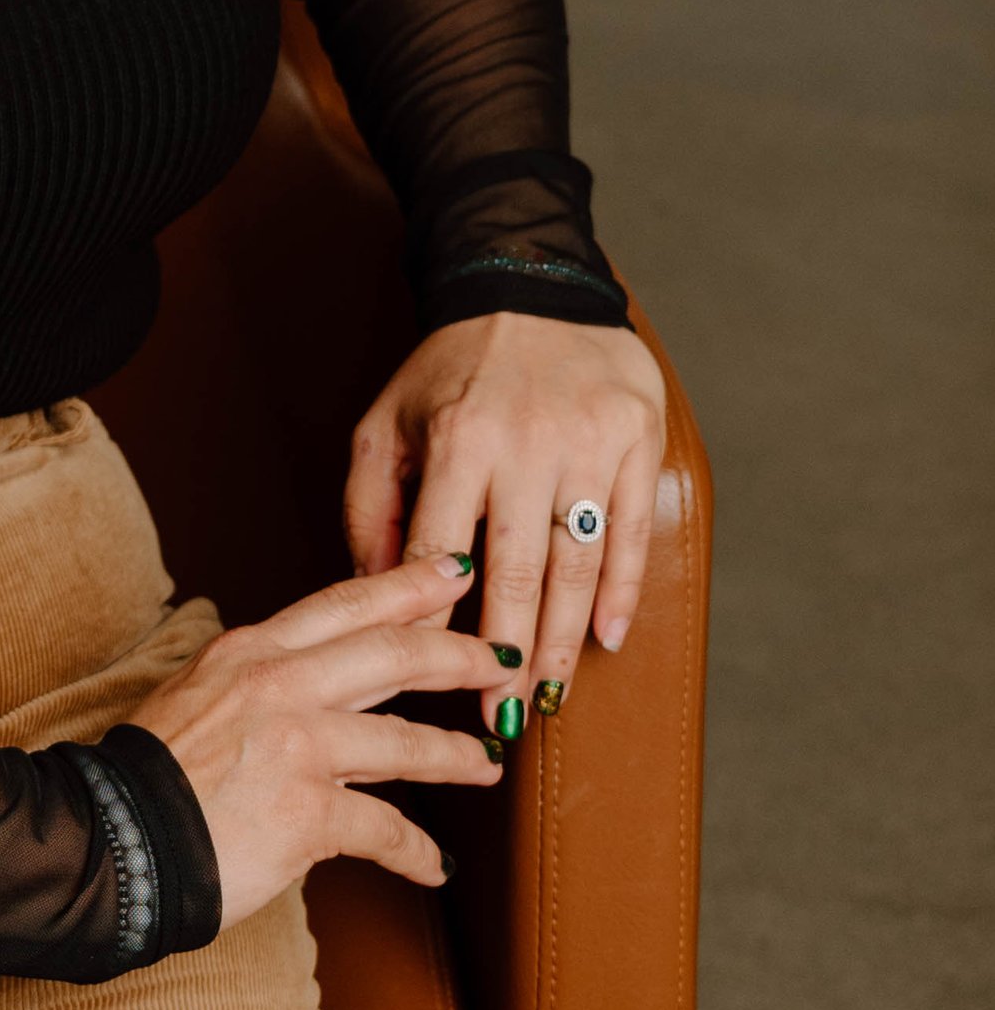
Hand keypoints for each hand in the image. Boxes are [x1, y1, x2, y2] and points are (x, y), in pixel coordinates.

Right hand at [128, 558, 505, 932]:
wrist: (112, 840)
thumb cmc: (152, 777)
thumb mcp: (201, 697)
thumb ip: (264, 684)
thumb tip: (324, 688)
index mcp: (250, 651)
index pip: (344, 603)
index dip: (407, 586)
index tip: (453, 572)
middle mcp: (277, 684)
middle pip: (392, 653)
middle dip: (459, 654)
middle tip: (501, 659)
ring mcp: (295, 745)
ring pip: (404, 741)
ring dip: (455, 756)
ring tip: (487, 764)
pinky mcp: (306, 811)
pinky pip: (386, 828)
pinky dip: (418, 852)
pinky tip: (437, 865)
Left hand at [346, 312, 667, 734]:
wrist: (531, 289)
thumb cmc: (450, 370)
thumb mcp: (387, 421)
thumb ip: (372, 505)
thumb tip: (373, 589)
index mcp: (458, 438)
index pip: (442, 550)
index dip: (435, 620)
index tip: (429, 681)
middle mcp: (526, 443)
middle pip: (517, 572)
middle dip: (504, 655)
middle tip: (497, 719)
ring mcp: (589, 443)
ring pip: (577, 564)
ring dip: (563, 641)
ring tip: (546, 698)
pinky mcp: (638, 440)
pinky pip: (632, 533)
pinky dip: (622, 593)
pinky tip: (606, 639)